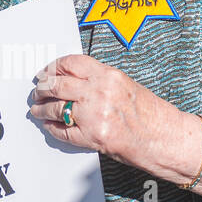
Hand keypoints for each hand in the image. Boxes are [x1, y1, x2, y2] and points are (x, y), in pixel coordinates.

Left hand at [29, 53, 167, 162]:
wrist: (165, 138)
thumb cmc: (151, 114)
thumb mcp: (126, 85)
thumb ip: (100, 80)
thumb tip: (73, 79)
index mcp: (108, 76)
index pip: (72, 63)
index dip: (53, 67)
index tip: (45, 72)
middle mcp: (99, 92)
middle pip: (58, 84)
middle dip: (43, 88)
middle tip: (37, 91)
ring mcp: (94, 115)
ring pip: (56, 108)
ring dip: (42, 109)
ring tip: (37, 110)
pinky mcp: (91, 137)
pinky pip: (62, 131)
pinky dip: (52, 128)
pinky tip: (49, 125)